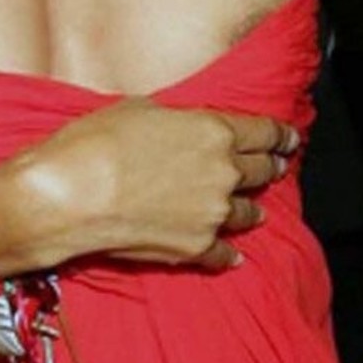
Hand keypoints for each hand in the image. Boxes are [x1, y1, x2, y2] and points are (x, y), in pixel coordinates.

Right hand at [0, 100, 299, 275]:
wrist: (72, 194)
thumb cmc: (98, 141)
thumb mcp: (142, 109)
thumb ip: (178, 120)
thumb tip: (185, 128)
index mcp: (214, 131)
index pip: (264, 132)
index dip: (280, 134)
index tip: (289, 138)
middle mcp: (223, 172)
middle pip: (260, 170)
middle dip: (269, 167)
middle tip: (276, 166)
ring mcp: (212, 214)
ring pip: (248, 212)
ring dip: (252, 208)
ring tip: (256, 210)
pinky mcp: (196, 249)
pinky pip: (224, 252)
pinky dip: (229, 251)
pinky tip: (233, 253)